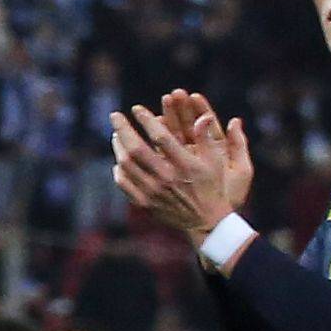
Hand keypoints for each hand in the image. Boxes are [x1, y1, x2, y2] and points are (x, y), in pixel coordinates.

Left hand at [112, 93, 251, 240]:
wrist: (206, 221)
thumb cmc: (211, 186)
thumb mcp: (215, 161)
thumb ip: (206, 138)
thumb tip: (202, 116)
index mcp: (185, 165)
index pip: (161, 137)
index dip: (147, 120)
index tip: (137, 109)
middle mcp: (167, 177)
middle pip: (136, 149)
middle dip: (123, 129)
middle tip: (115, 115)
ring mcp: (153, 191)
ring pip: (126, 164)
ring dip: (118, 146)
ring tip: (117, 135)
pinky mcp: (145, 203)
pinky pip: (123, 183)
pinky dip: (119, 170)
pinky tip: (120, 160)